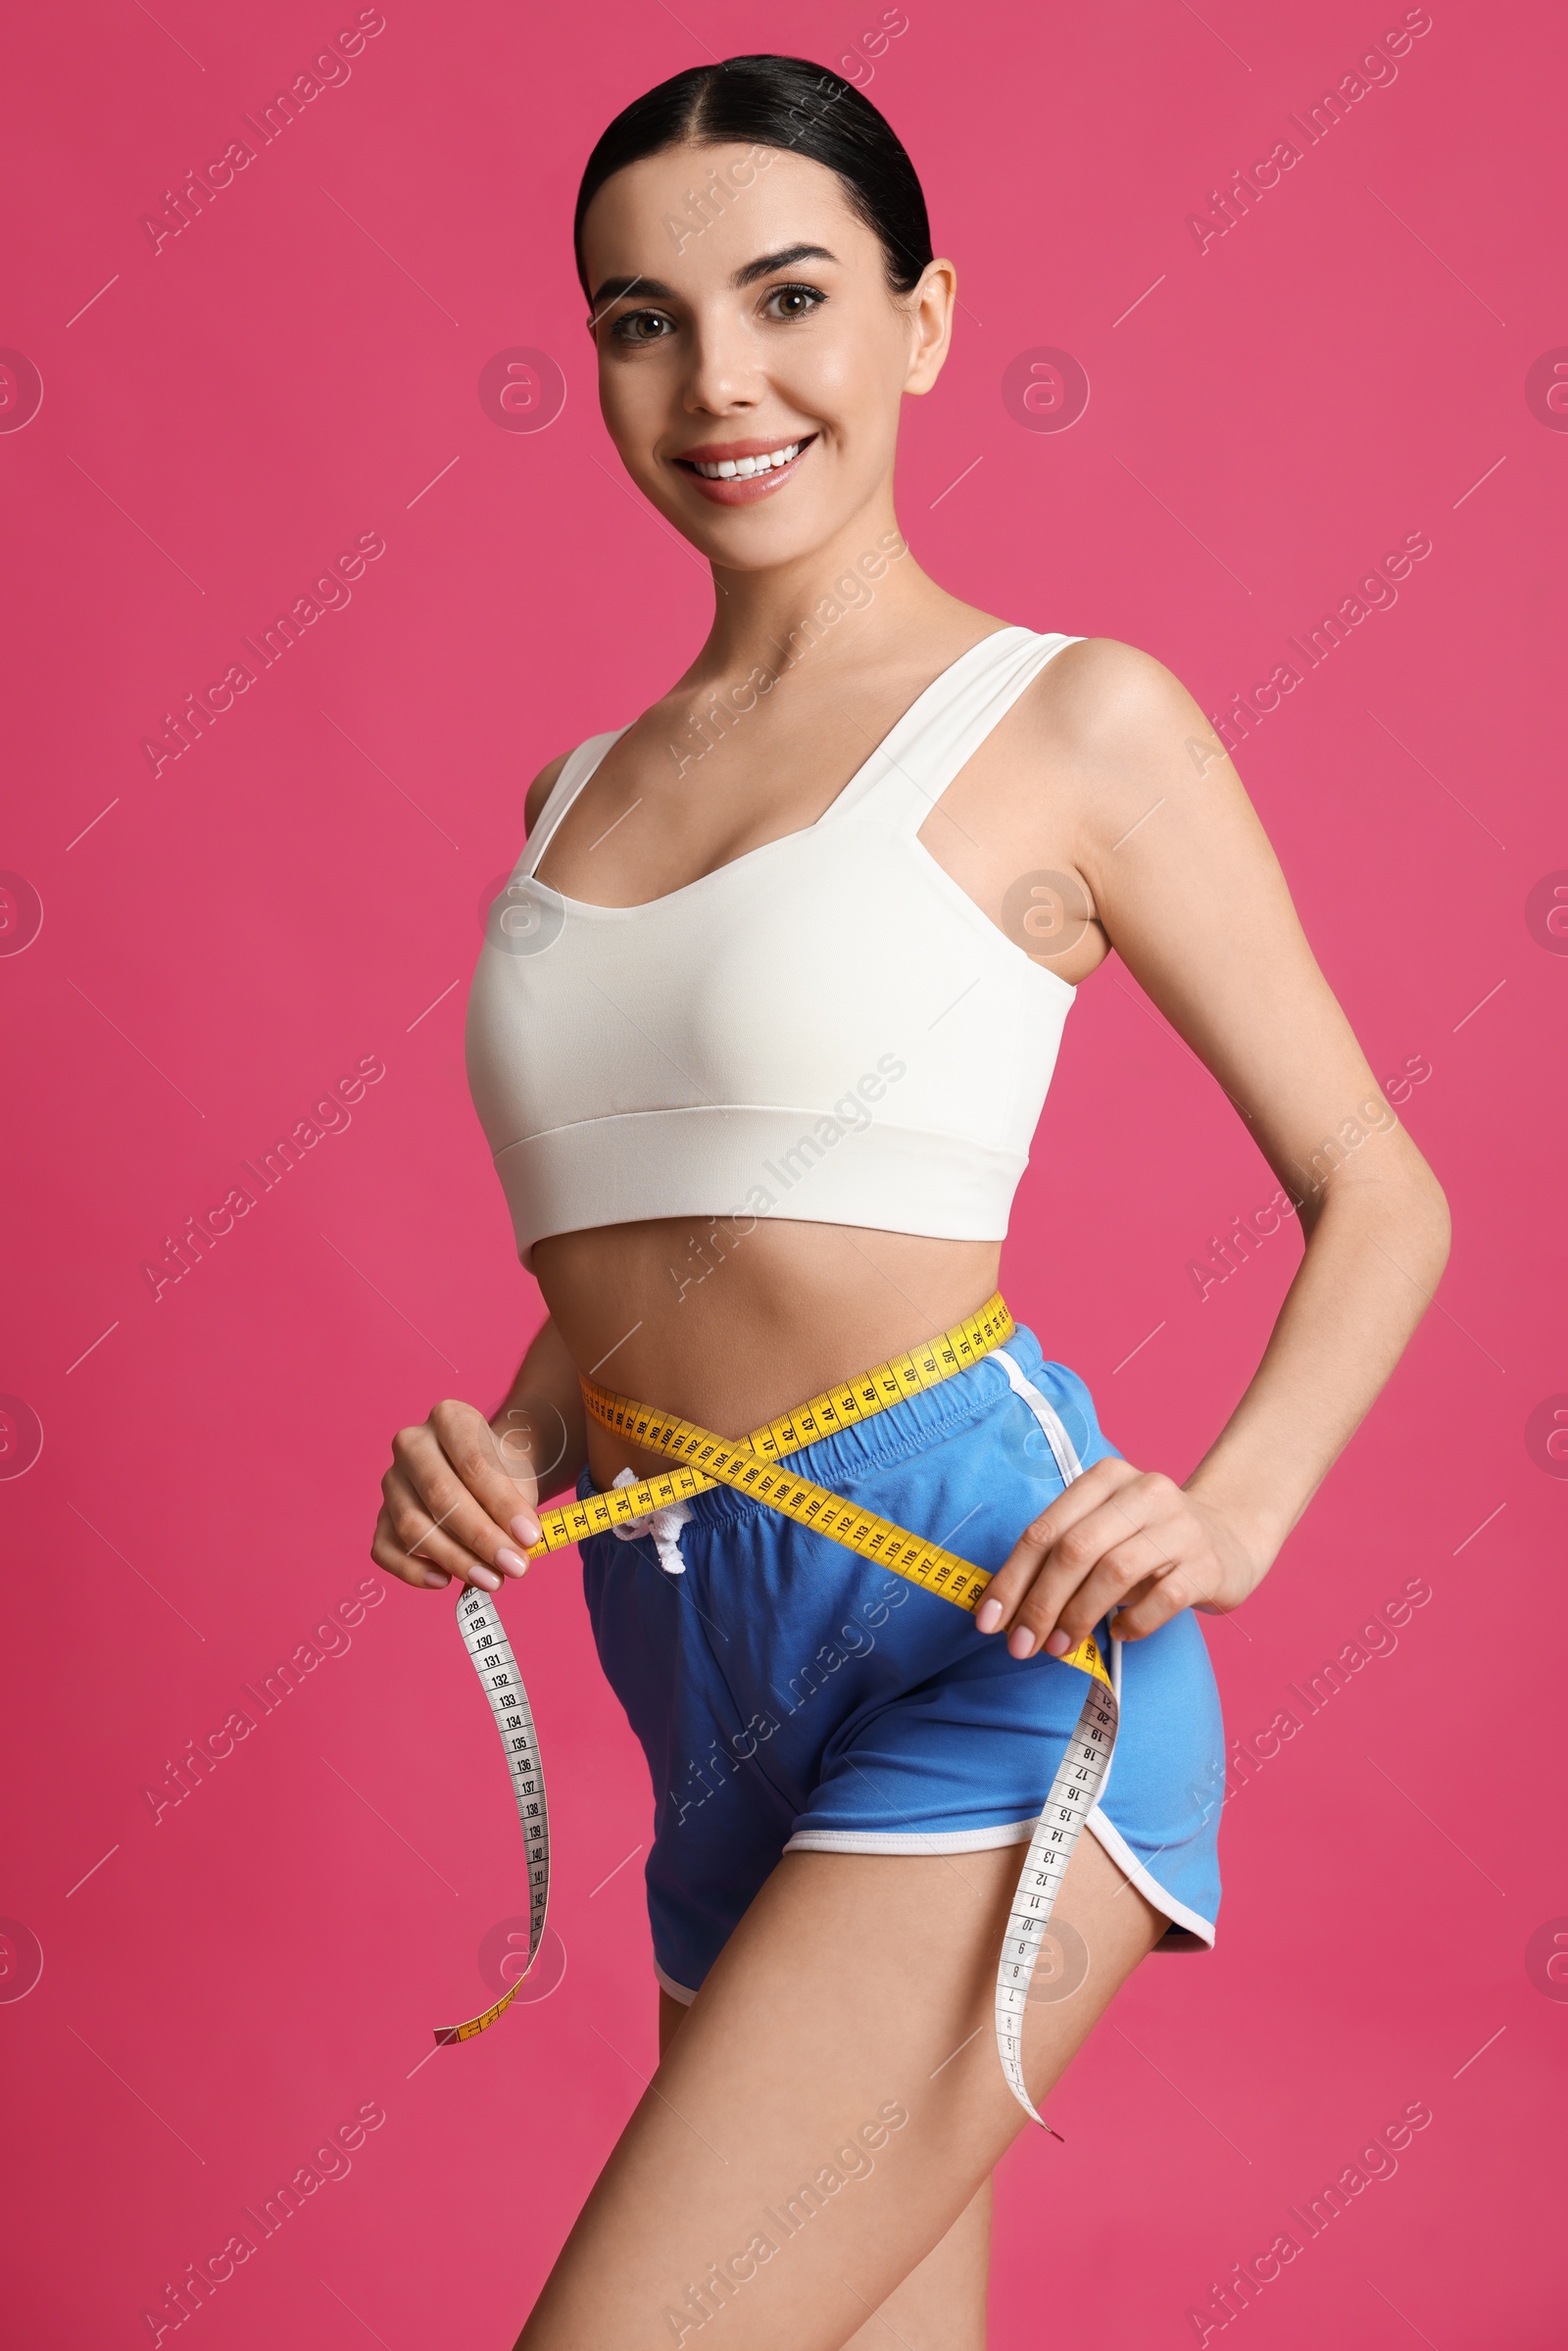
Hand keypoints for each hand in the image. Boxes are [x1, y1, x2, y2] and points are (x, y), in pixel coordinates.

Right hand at [371, 1399, 542, 1595]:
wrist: (482, 1471)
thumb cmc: (501, 1472)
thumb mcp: (519, 1477)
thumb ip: (516, 1509)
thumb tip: (515, 1554)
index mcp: (449, 1418)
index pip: (474, 1464)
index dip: (503, 1506)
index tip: (531, 1537)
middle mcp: (412, 1444)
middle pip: (441, 1495)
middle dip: (481, 1538)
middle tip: (515, 1567)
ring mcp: (391, 1480)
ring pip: (412, 1526)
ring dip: (455, 1560)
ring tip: (492, 1579)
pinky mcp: (380, 1515)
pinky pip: (385, 1549)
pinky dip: (412, 1570)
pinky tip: (444, 1581)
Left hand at [973, 1459, 1265, 1655]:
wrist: (1230, 1536)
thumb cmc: (1148, 1539)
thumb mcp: (1104, 1529)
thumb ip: (1061, 1554)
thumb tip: (1006, 1607)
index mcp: (1106, 1478)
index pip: (1045, 1530)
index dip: (1012, 1579)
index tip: (989, 1621)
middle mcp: (1144, 1492)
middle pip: (1075, 1550)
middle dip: (1040, 1604)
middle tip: (1022, 1645)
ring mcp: (1180, 1527)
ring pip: (1114, 1572)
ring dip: (1078, 1616)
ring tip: (1060, 1646)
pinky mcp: (1207, 1564)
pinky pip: (1162, 1599)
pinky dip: (1132, 1622)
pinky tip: (1119, 1633)